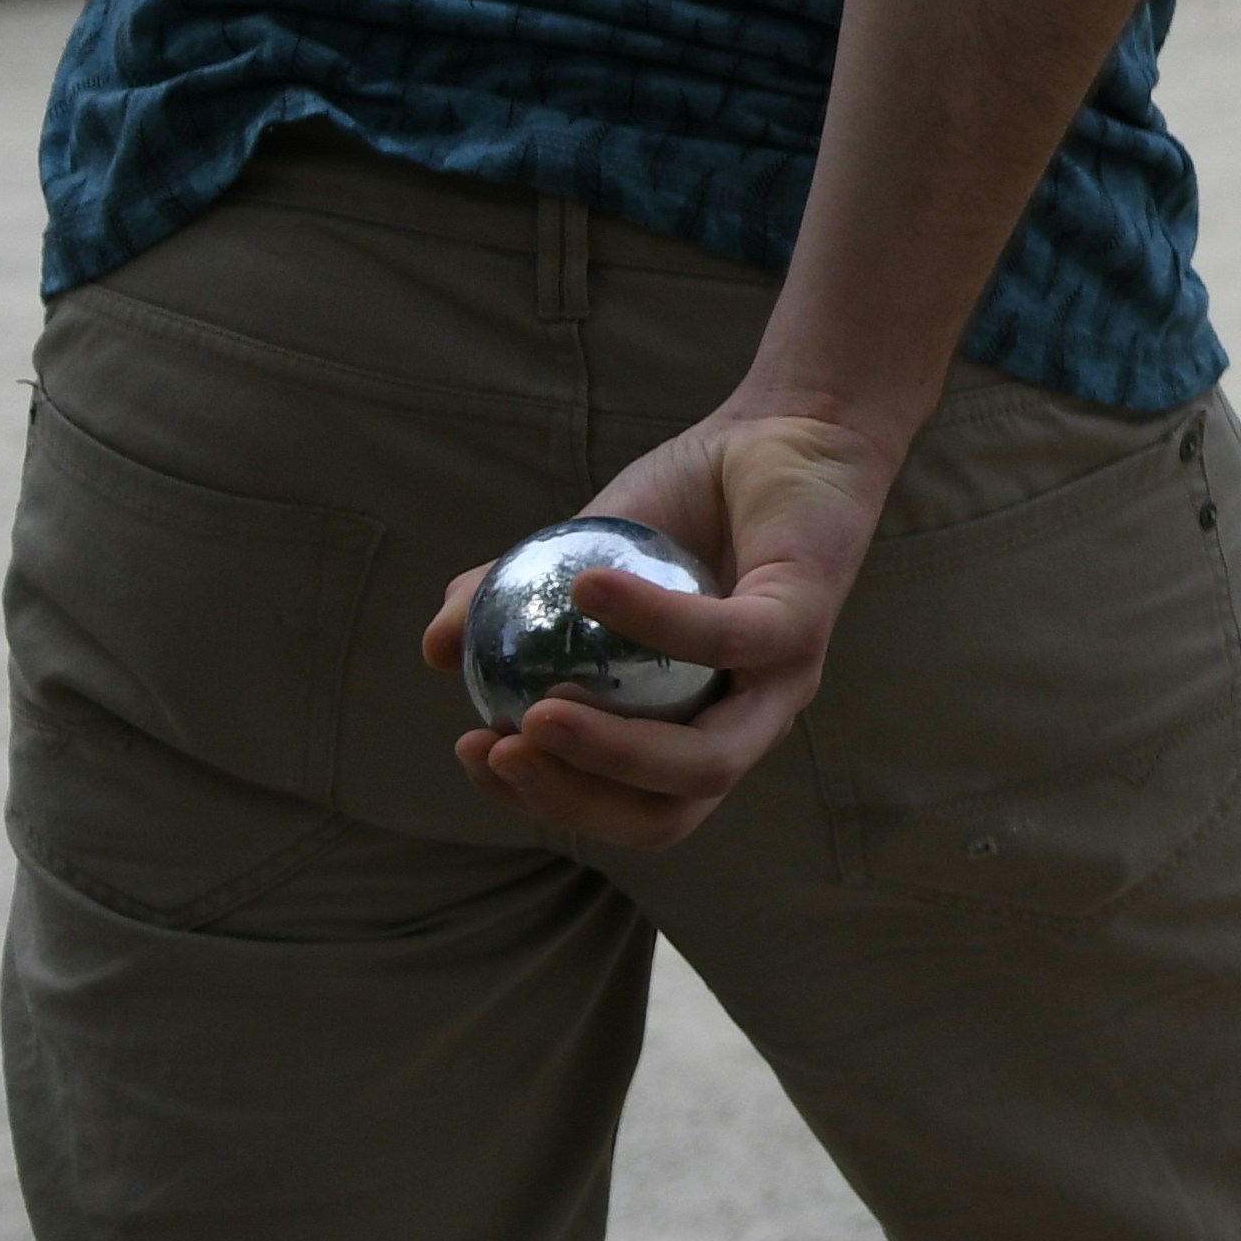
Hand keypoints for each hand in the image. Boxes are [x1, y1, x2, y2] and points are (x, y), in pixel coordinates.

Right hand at [423, 404, 900, 846]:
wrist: (785, 428)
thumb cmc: (690, 507)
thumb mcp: (581, 558)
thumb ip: (512, 602)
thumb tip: (435, 647)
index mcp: (697, 725)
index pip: (625, 806)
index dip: (546, 799)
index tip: (474, 750)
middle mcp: (749, 720)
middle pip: (667, 812)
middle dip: (574, 799)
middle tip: (500, 748)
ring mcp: (785, 680)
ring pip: (709, 761)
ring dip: (614, 753)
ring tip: (535, 713)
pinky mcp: (805, 621)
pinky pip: (727, 640)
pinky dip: (654, 623)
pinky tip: (588, 589)